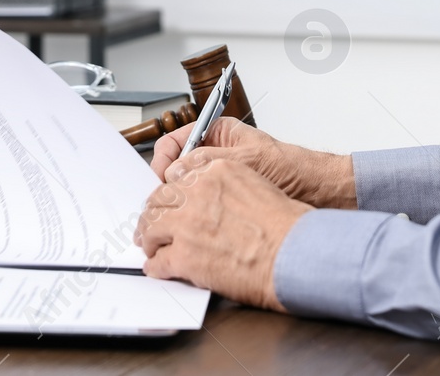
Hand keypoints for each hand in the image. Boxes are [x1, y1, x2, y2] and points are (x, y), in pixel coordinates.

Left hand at [135, 156, 309, 310]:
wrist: (292, 253)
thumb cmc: (284, 225)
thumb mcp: (255, 184)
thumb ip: (227, 186)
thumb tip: (212, 199)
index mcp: (214, 172)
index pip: (176, 177)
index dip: (168, 192)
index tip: (165, 200)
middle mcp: (196, 193)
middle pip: (158, 200)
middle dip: (152, 213)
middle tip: (149, 224)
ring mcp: (186, 225)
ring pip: (151, 227)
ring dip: (148, 238)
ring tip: (149, 245)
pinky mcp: (185, 256)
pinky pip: (159, 261)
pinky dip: (156, 266)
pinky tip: (157, 268)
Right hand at [150, 117, 356, 208]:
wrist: (320, 194)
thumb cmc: (293, 169)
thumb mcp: (247, 160)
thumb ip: (209, 160)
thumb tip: (177, 170)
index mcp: (217, 135)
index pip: (175, 142)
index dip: (162, 161)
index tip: (159, 181)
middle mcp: (215, 156)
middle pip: (176, 169)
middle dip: (166, 187)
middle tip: (160, 205)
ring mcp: (220, 180)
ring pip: (186, 191)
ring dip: (179, 204)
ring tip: (176, 218)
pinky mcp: (226, 203)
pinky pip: (201, 208)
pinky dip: (194, 217)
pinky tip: (194, 226)